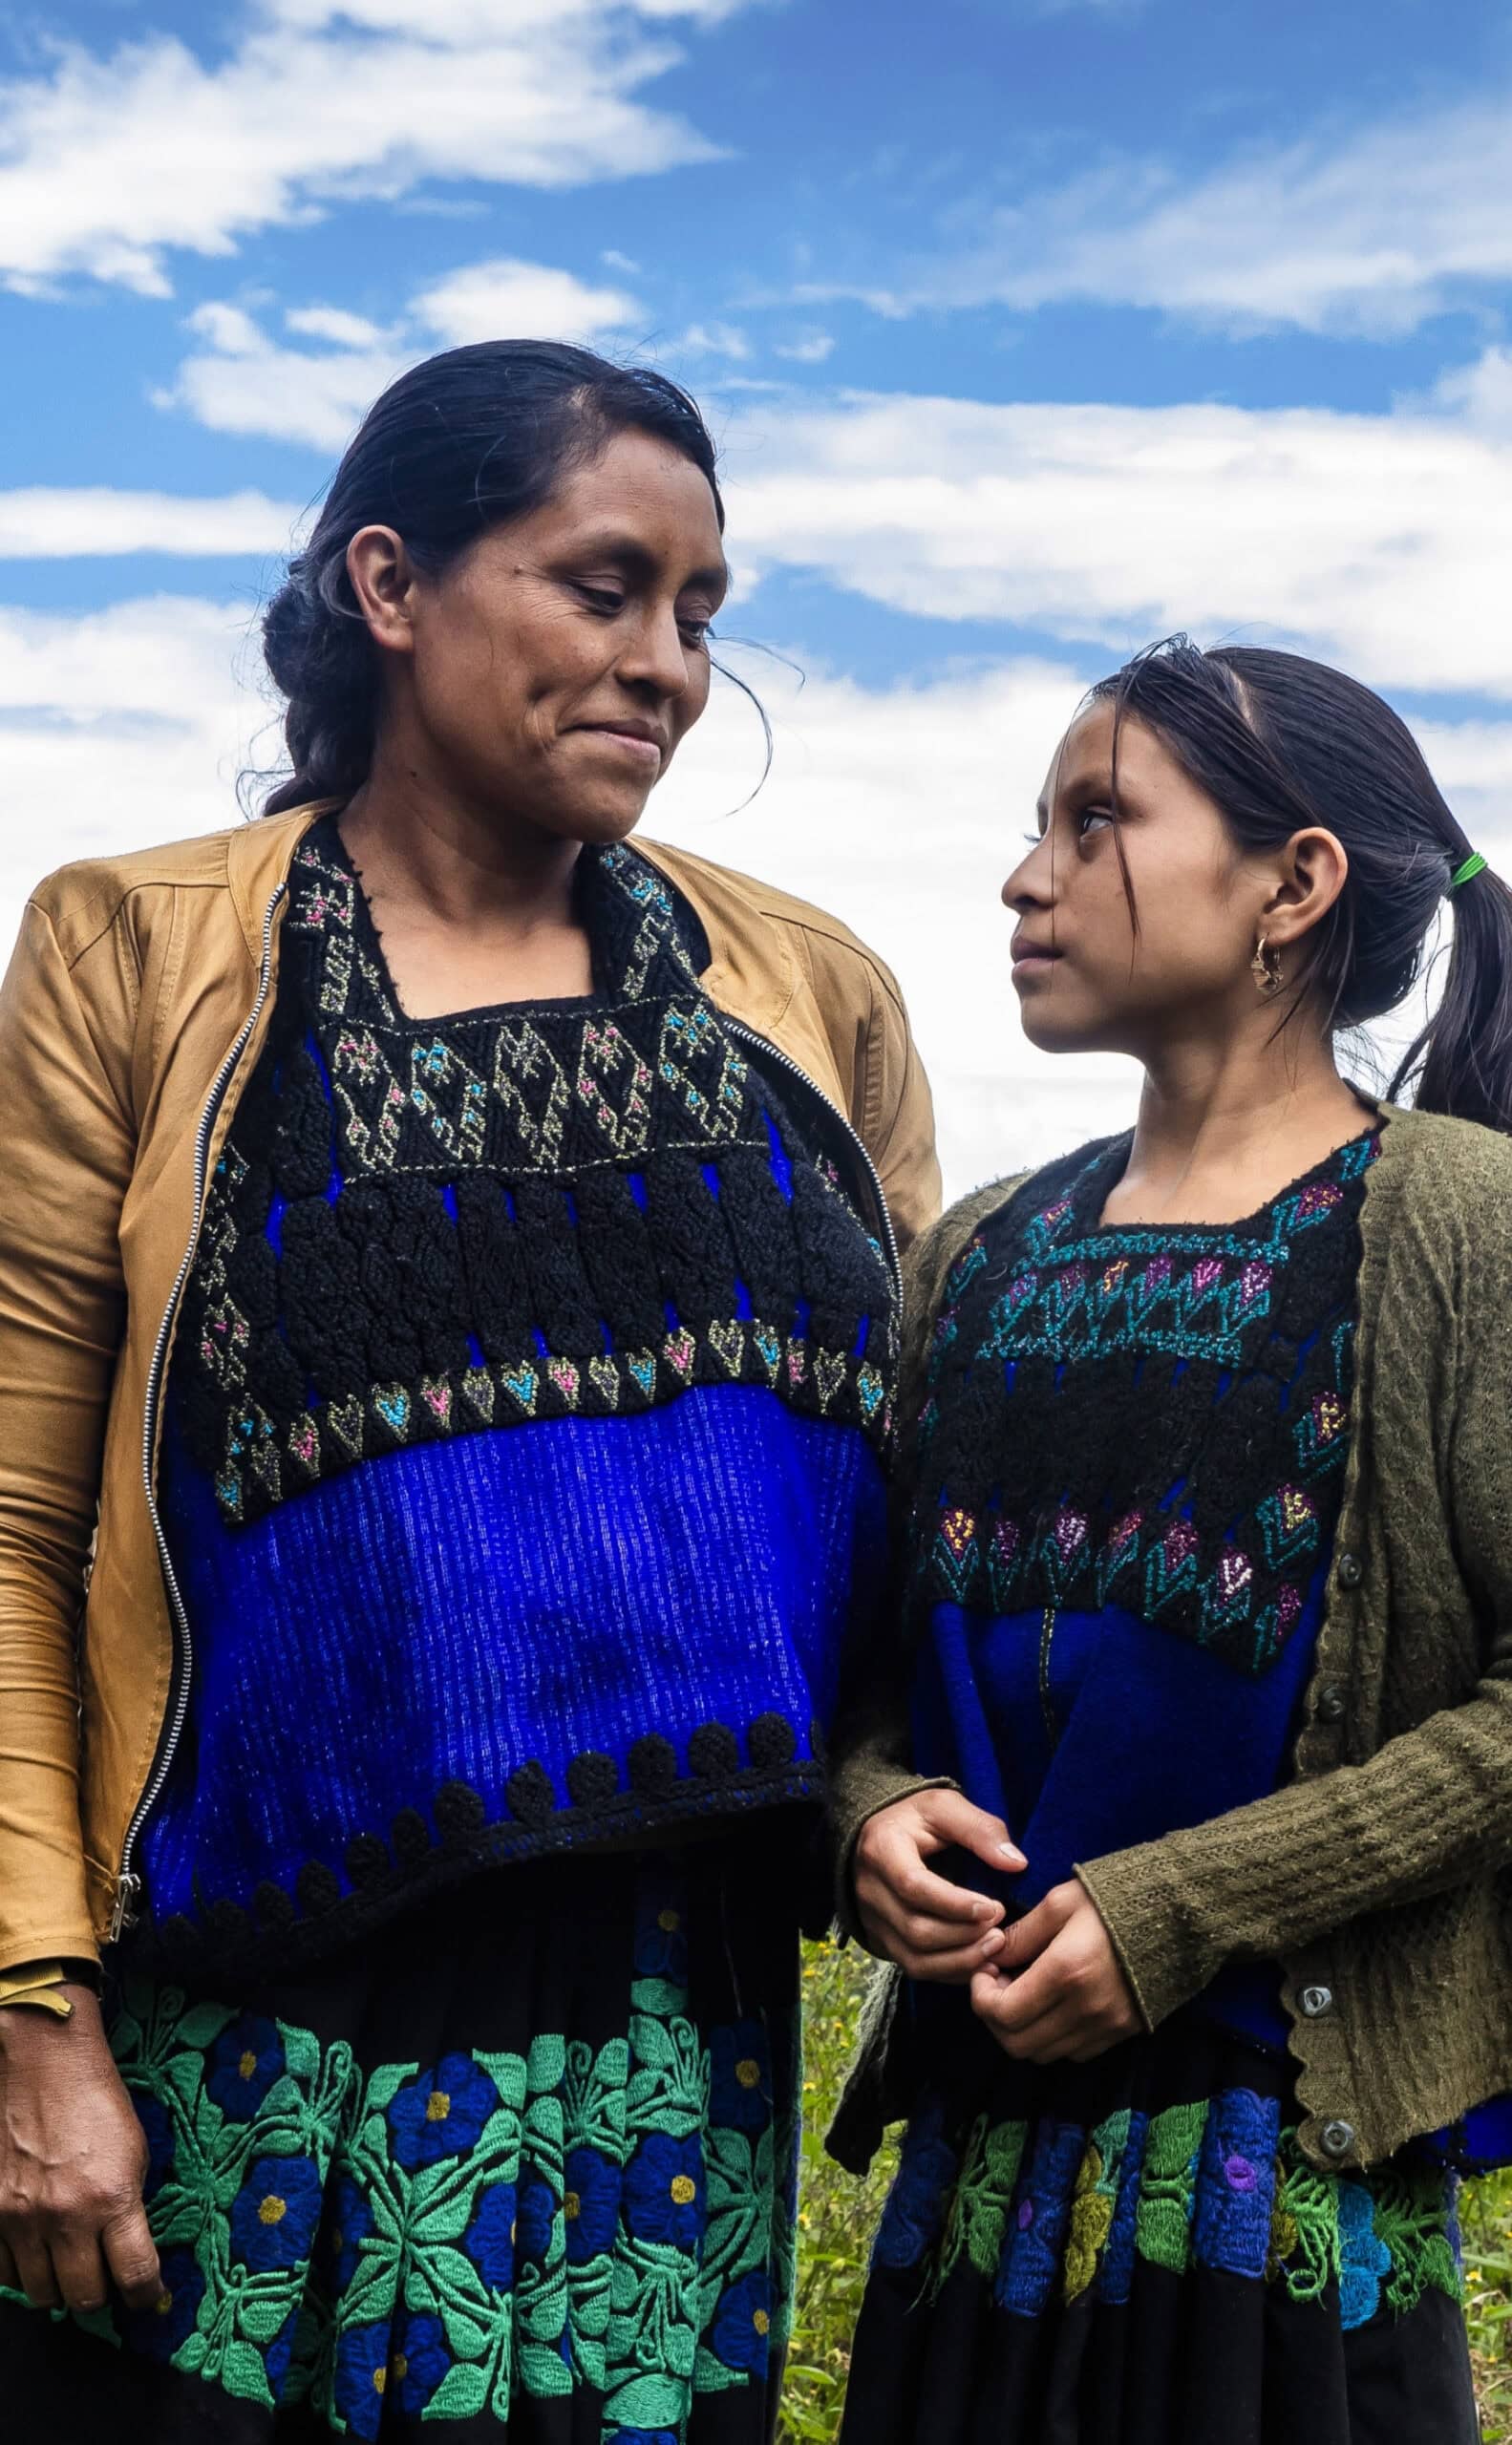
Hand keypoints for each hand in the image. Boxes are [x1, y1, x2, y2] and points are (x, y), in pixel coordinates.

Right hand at [0, 1988, 161, 2314]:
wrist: (41, 2060)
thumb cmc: (95, 2098)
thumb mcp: (133, 2150)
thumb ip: (128, 2206)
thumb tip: (127, 2253)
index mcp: (112, 2197)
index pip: (134, 2275)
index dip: (144, 2295)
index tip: (147, 2298)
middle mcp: (64, 2216)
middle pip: (83, 2297)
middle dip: (99, 2295)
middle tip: (104, 2279)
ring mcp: (19, 2219)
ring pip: (41, 2293)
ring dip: (58, 2285)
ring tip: (68, 2264)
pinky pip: (3, 2273)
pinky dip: (21, 2271)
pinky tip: (33, 2251)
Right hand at [852, 1788, 1025, 1981]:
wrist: (880, 1834)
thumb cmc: (917, 1818)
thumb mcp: (945, 1806)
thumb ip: (980, 1829)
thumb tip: (1016, 1863)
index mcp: (882, 1850)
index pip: (913, 1886)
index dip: (955, 1904)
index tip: (994, 1908)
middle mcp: (870, 1890)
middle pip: (915, 1929)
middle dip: (964, 1937)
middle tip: (1001, 1932)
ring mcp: (873, 1920)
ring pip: (914, 1958)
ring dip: (960, 1960)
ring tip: (995, 1949)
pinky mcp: (883, 1940)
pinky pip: (915, 1968)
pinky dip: (951, 1972)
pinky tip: (980, 1964)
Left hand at [970, 1879, 1141, 2063]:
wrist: (1178, 1914)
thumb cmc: (1114, 1898)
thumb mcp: (1060, 1902)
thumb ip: (1022, 1934)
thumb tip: (991, 1954)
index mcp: (1065, 1972)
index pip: (1003, 2014)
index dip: (980, 1997)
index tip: (985, 1971)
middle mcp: (1085, 2009)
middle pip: (1018, 2044)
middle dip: (996, 2018)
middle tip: (998, 1983)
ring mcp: (1106, 2026)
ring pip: (1043, 2053)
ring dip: (1023, 2030)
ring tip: (1025, 1992)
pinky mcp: (1122, 2032)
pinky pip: (1073, 2052)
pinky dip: (1052, 2036)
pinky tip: (1053, 2004)